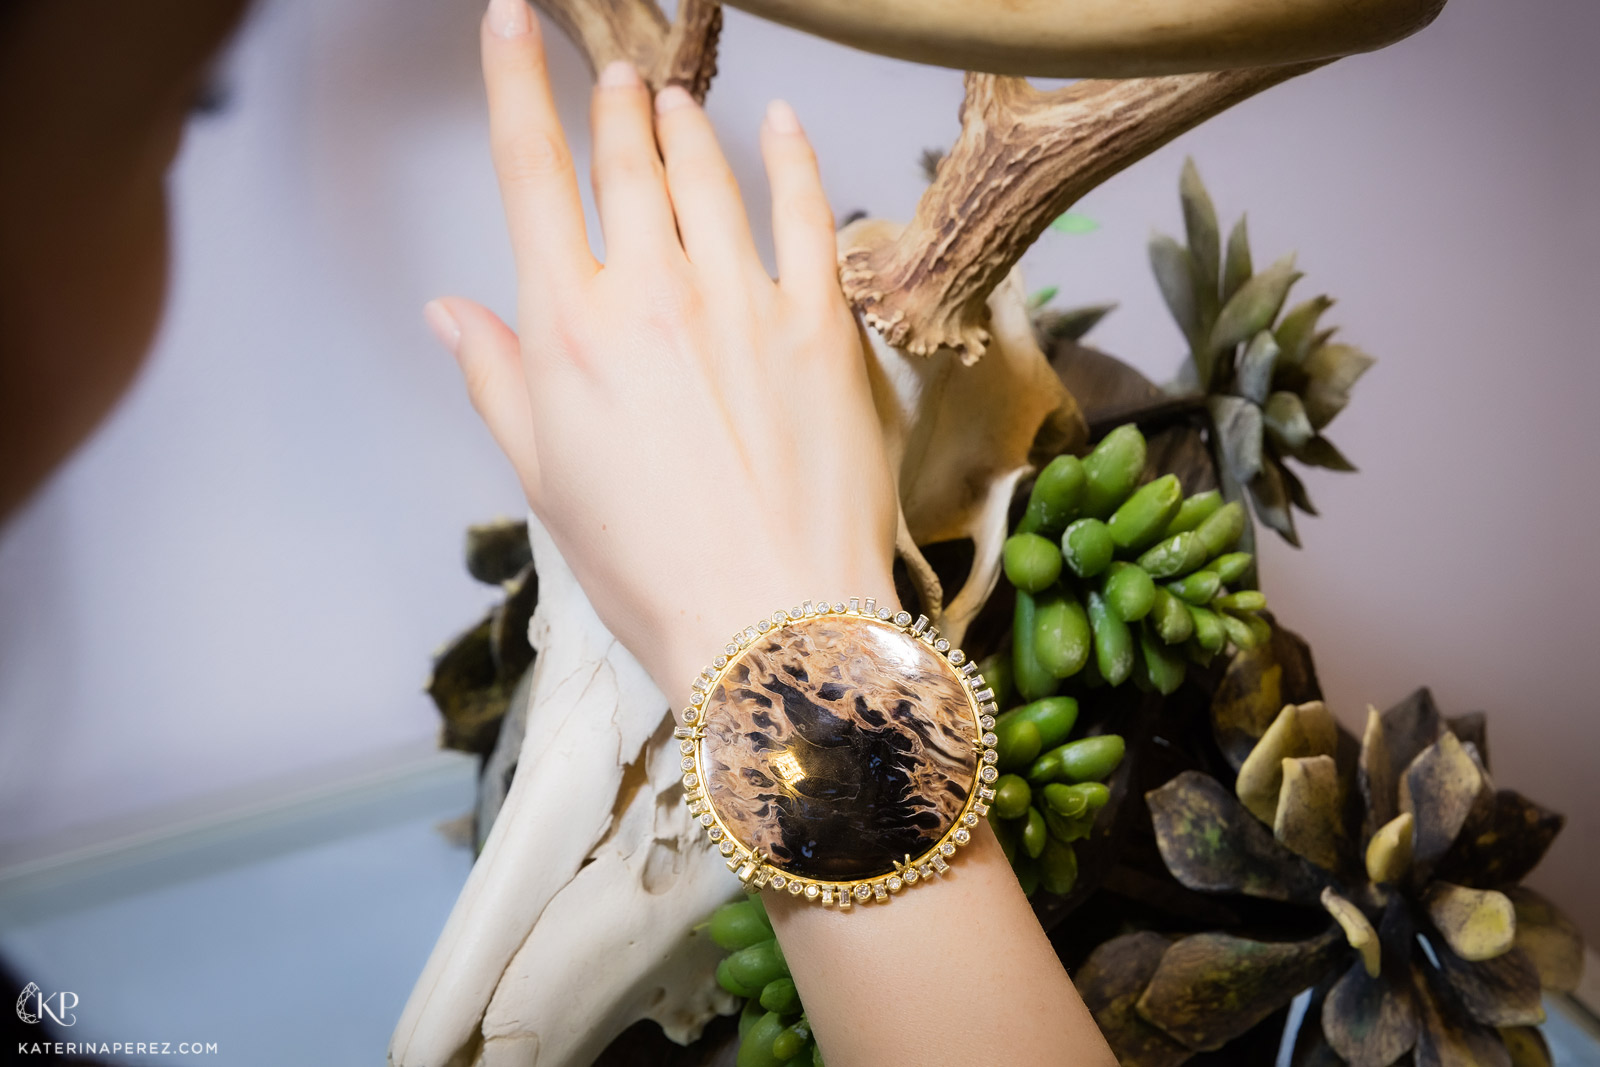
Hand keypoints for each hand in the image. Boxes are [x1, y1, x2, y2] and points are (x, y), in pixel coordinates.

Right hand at [425, 0, 898, 704]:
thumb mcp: (547, 482)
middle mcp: (653, 293)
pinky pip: (806, 213)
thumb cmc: (650, 570)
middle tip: (617, 73)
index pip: (531, 173)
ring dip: (686, 125)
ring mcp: (744, 300)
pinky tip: (781, 124)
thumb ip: (498, 382)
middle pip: (624, 161)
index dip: (514, 84)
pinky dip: (792, 158)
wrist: (771, 620)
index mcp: (570, 330)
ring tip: (675, 99)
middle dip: (614, 105)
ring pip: (708, 175)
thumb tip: (451, 312)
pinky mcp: (820, 325)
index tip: (511, 24)